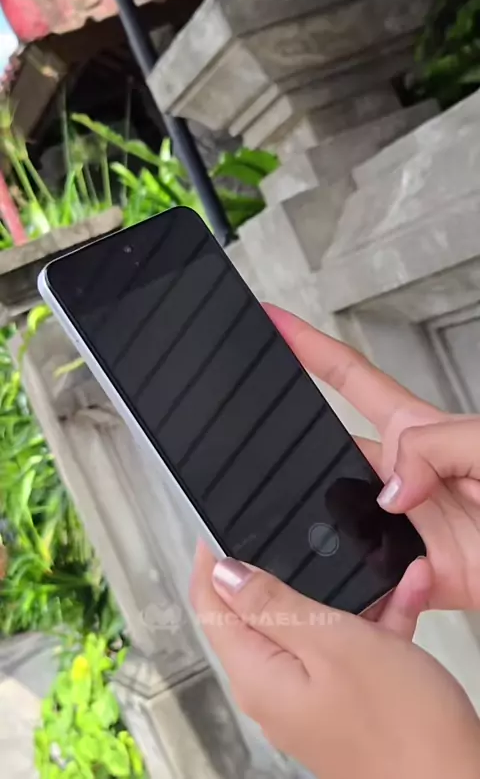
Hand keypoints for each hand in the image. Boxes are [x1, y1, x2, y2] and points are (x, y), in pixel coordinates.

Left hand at [191, 544, 479, 778]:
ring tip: (370, 556)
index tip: (219, 525)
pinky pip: (351, 646)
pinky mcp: (348, 700)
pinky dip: (374, 618)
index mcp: (258, 674)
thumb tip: (223, 573)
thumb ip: (272, 606)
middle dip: (281, 569)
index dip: (211, 563)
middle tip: (297, 531)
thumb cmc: (400, 724)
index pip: (212, 608)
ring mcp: (313, 695)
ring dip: (341, 590)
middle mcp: (276, 688)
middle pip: (259, 613)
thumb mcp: (332, 644)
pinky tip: (407, 590)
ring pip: (314, 625)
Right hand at [264, 304, 479, 610]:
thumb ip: (436, 446)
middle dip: (299, 456)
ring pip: (339, 520)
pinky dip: (359, 584)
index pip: (350, 378)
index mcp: (418, 428)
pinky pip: (371, 581)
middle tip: (268, 460)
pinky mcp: (418, 575)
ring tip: (309, 531)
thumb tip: (387, 489)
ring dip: (323, 527)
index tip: (273, 324)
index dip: (309, 348)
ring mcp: (406, 524)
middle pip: (333, 454)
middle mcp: (403, 474)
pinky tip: (356, 581)